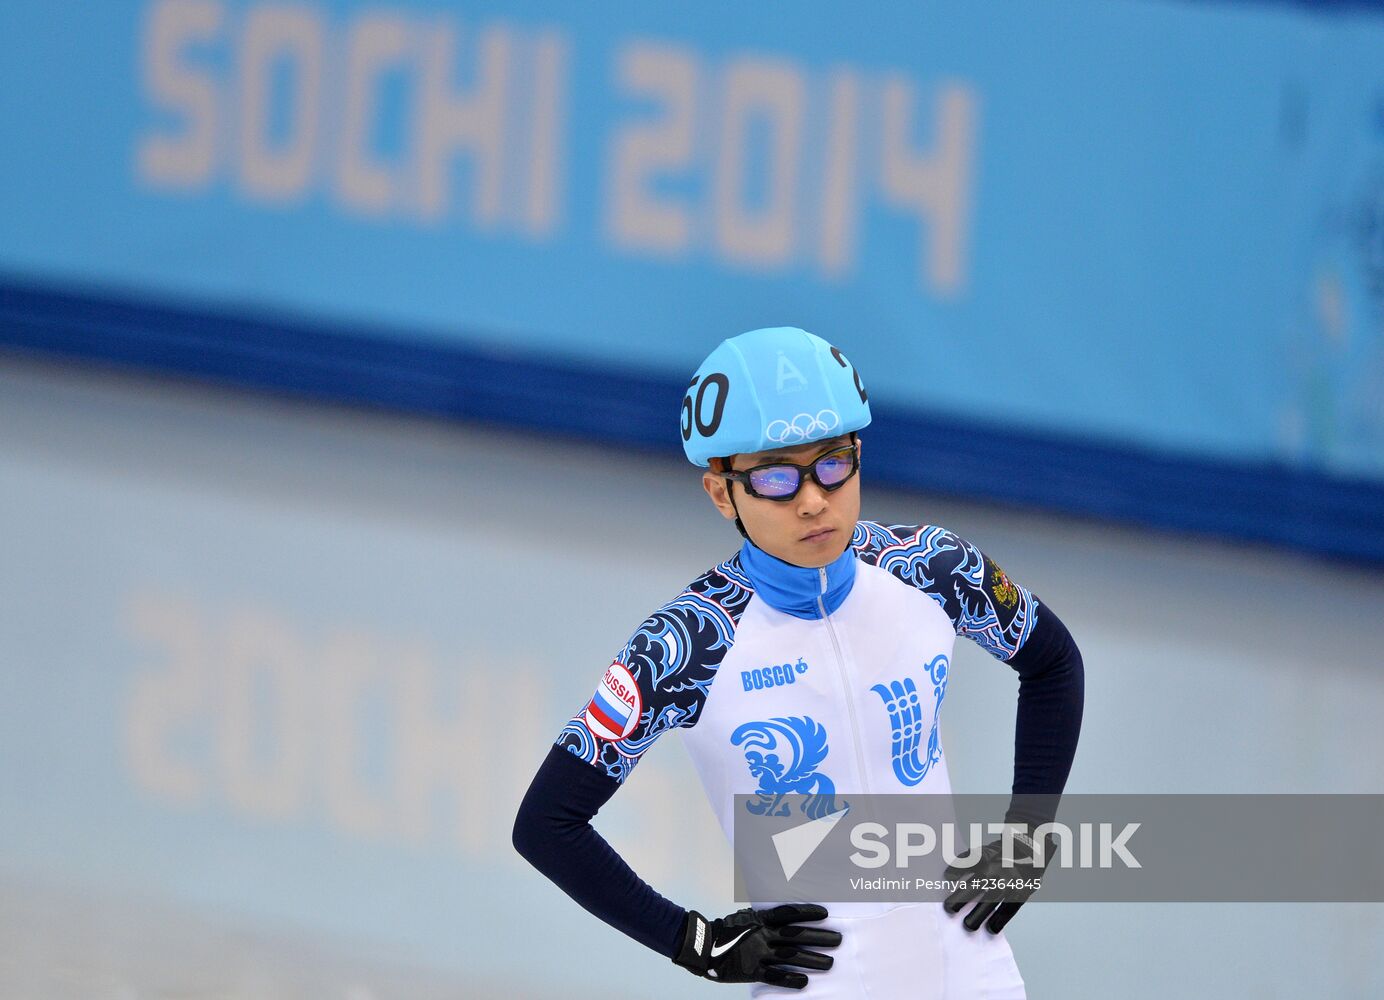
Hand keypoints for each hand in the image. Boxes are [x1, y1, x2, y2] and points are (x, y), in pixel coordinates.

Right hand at [673, 903, 841, 989]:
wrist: (702, 945)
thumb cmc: (726, 930)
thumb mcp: (746, 917)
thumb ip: (764, 917)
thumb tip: (785, 913)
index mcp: (760, 919)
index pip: (788, 913)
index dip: (808, 913)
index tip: (826, 914)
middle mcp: (762, 934)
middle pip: (796, 935)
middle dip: (819, 937)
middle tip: (839, 939)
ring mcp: (758, 953)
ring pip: (791, 956)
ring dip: (812, 959)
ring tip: (830, 963)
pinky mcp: (752, 971)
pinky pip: (774, 976)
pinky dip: (790, 979)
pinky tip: (805, 982)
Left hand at [943, 829, 1048, 933]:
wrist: (1031, 850)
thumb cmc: (1001, 854)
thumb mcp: (983, 853)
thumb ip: (964, 862)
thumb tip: (948, 875)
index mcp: (988, 864)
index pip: (969, 880)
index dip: (958, 894)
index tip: (948, 906)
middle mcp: (999, 875)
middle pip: (979, 891)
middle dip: (965, 903)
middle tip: (953, 914)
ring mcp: (1011, 884)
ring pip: (993, 902)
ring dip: (980, 915)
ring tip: (969, 926)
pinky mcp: (1022, 892)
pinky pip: (1011, 908)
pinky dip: (1001, 919)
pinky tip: (992, 929)